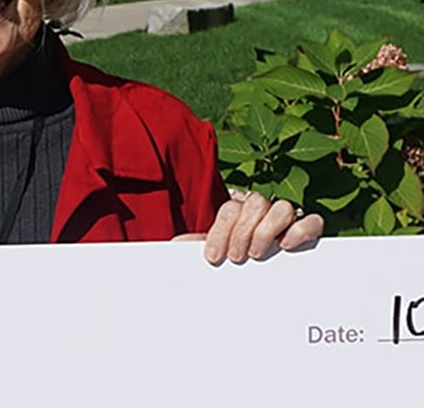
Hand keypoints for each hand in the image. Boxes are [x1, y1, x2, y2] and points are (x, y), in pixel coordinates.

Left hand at [175, 190, 323, 263]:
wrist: (248, 284)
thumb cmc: (226, 263)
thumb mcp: (209, 254)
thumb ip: (191, 246)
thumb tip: (175, 244)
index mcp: (236, 213)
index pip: (229, 209)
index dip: (220, 231)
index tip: (213, 257)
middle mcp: (261, 211)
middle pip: (255, 203)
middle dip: (242, 231)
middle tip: (236, 257)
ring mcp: (285, 220)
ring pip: (281, 207)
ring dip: (266, 230)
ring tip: (257, 254)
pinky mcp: (307, 233)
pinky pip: (312, 221)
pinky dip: (301, 229)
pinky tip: (286, 245)